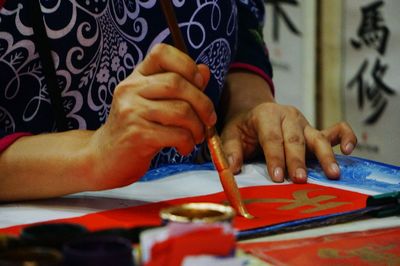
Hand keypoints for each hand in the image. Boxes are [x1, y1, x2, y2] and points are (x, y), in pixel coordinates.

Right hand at [88, 44, 214, 188]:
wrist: (105, 157)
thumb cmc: (136, 129)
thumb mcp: (155, 103)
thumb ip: (180, 87)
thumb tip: (204, 71)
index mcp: (136, 77)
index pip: (162, 53)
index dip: (186, 64)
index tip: (198, 84)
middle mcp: (130, 89)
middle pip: (177, 83)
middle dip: (203, 103)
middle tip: (209, 120)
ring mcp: (131, 111)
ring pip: (181, 110)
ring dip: (197, 127)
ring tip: (196, 137)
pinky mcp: (136, 134)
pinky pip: (176, 134)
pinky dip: (188, 142)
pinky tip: (184, 148)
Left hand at [220, 72, 356, 183]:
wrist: (255, 113)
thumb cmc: (243, 128)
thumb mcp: (230, 134)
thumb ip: (231, 151)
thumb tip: (231, 170)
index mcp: (266, 114)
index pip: (272, 137)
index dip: (274, 157)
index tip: (277, 177)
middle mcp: (288, 116)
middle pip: (294, 139)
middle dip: (297, 160)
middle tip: (300, 180)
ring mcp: (304, 123)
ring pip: (316, 137)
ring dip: (325, 156)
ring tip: (332, 174)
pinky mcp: (314, 130)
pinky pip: (334, 130)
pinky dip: (345, 136)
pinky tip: (349, 150)